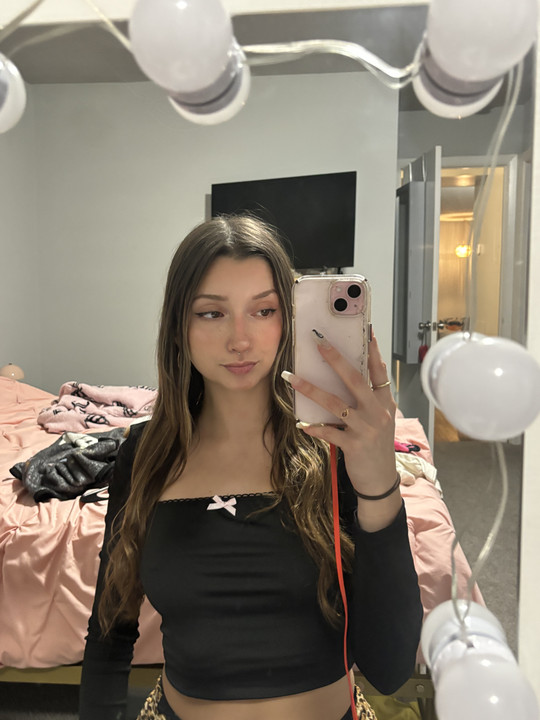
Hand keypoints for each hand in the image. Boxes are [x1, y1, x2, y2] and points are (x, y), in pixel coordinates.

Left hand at [282, 331, 396, 500]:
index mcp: (385, 402)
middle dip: (336, 360)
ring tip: (290, 378)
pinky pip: (329, 432)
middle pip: (355, 380)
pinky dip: (314, 427)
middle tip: (319, 343)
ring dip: (310, 389)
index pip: (378, 370)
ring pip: (335, 404)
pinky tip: (301, 424)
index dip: (372, 349)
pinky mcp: (354, 446)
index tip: (364, 329)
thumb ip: (367, 399)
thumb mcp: (379, 419)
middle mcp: (377, 412)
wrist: (381, 480)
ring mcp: (366, 429)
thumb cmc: (376, 446)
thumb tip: (345, 376)